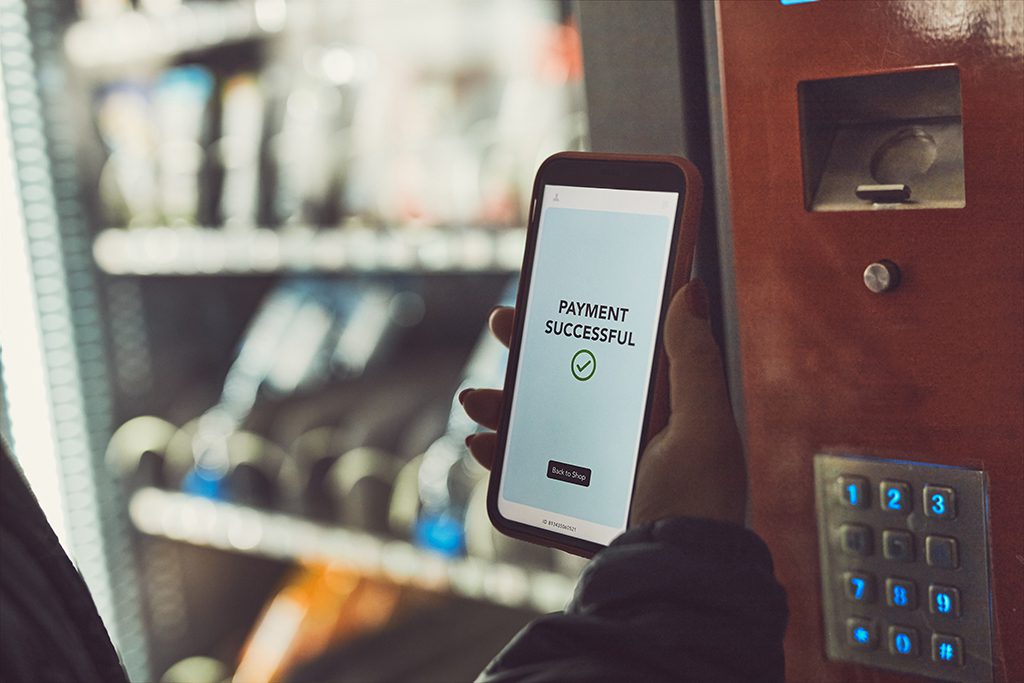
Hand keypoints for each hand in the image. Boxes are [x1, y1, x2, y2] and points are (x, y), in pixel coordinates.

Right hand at [460, 280, 746, 526]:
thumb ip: (694, 358)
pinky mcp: (569, 500)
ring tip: (474, 398)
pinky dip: (498, 452)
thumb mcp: (704, 424)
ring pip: (538, 421)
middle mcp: (624, 433)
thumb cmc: (699, 501)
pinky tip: (482, 445)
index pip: (612, 349)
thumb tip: (690, 289)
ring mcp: (593, 468)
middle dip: (528, 351)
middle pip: (566, 378)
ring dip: (501, 402)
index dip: (577, 318)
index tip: (548, 295)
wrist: (674, 578)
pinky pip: (525, 468)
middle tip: (500, 325)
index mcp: (659, 407)